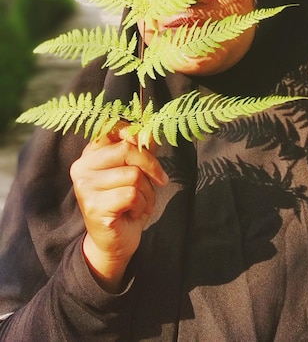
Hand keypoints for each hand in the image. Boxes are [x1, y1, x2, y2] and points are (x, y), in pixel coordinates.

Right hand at [70, 121, 167, 291]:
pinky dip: (142, 205)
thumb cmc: (126, 203)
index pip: (112, 130)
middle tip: (160, 180)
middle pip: (127, 149)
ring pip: (133, 174)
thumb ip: (139, 149)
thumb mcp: (135, 171)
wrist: (114, 243)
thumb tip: (149, 130)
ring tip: (140, 202)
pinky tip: (132, 213)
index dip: (135, 133)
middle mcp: (82, 167)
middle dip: (151, 165)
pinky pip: (132, 194)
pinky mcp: (94, 206)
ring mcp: (85, 187)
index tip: (148, 145)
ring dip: (147, 191)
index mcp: (90, 155)